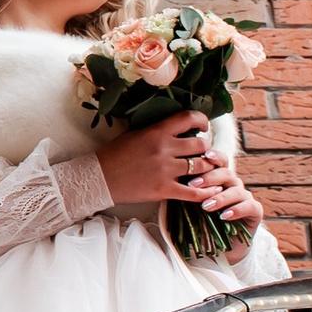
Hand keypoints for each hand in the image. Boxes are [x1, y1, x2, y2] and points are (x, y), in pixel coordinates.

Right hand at [99, 115, 226, 204]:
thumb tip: (177, 127)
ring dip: (207, 167)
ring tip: (204, 168)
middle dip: (206, 147)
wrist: (99, 178)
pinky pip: (193, 192)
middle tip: (202, 151)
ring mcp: (165, 170)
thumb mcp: (135, 133)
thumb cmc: (114, 154)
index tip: (203, 126)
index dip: (202, 120)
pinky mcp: (164, 190)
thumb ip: (157, 130)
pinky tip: (212, 191)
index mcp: (156, 132)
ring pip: (201, 166)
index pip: (188, 118)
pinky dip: (206, 192)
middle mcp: (164, 149)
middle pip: (201, 144)